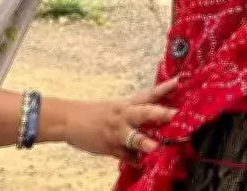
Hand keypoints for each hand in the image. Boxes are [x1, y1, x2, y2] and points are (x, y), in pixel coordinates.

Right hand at [63, 77, 177, 160]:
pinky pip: (125, 156)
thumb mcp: (116, 109)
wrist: (67, 118)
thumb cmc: (94, 113)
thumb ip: (135, 114)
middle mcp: (123, 115)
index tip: (179, 81)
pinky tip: (143, 165)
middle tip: (176, 114)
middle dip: (160, 113)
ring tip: (155, 146)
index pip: (148, 93)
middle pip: (143, 111)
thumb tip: (156, 121)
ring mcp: (116, 132)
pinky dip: (134, 160)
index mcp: (125, 103)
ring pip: (132, 136)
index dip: (164, 88)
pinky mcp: (109, 147)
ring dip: (144, 141)